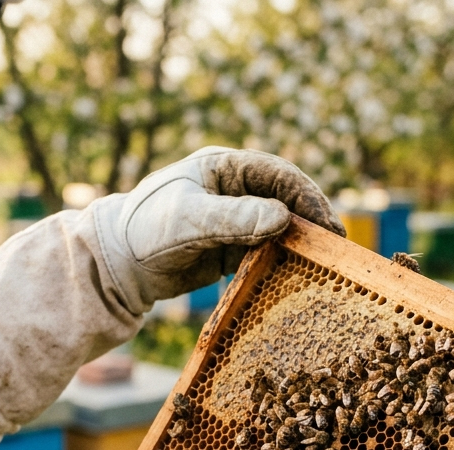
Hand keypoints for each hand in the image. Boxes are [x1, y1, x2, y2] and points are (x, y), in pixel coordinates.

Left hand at [90, 146, 344, 313]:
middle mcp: (233, 190)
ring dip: (298, 244)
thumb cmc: (146, 231)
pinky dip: (280, 263)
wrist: (117, 266)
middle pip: (284, 201)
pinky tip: (296, 278)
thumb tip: (282, 218)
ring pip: (277, 228)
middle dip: (310, 222)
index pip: (278, 175)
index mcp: (224, 168)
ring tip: (324, 265)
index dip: (307, 197)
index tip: (327, 224)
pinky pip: (263, 252)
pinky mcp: (229, 248)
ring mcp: (233, 219)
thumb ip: (234, 218)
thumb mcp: (189, 222)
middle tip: (336, 248)